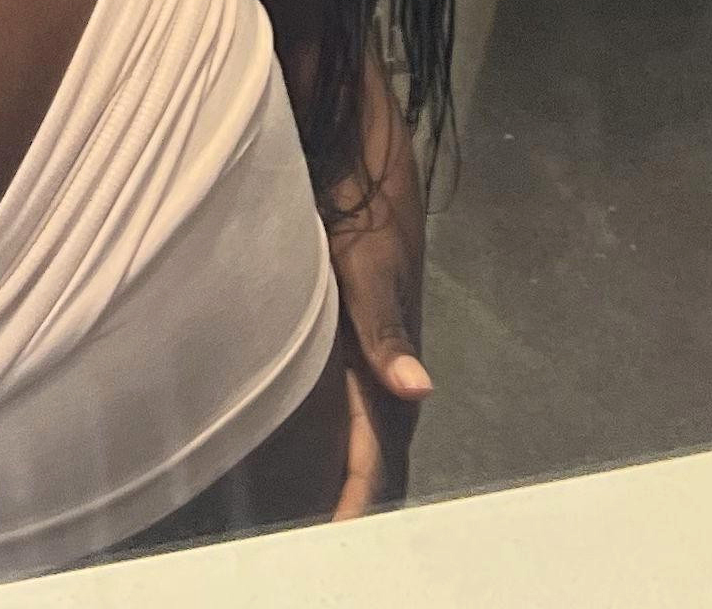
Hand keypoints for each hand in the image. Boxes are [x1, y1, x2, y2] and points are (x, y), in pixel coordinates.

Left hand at [325, 152, 429, 517]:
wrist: (355, 150)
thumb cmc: (362, 206)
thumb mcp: (369, 262)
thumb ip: (385, 326)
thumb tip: (419, 390)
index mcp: (391, 370)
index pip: (377, 463)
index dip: (357, 511)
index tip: (336, 553)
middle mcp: (379, 378)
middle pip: (370, 467)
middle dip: (349, 515)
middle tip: (309, 561)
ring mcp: (360, 364)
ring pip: (356, 447)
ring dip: (337, 491)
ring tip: (301, 537)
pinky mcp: (342, 346)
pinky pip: (337, 417)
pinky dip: (324, 455)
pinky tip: (291, 477)